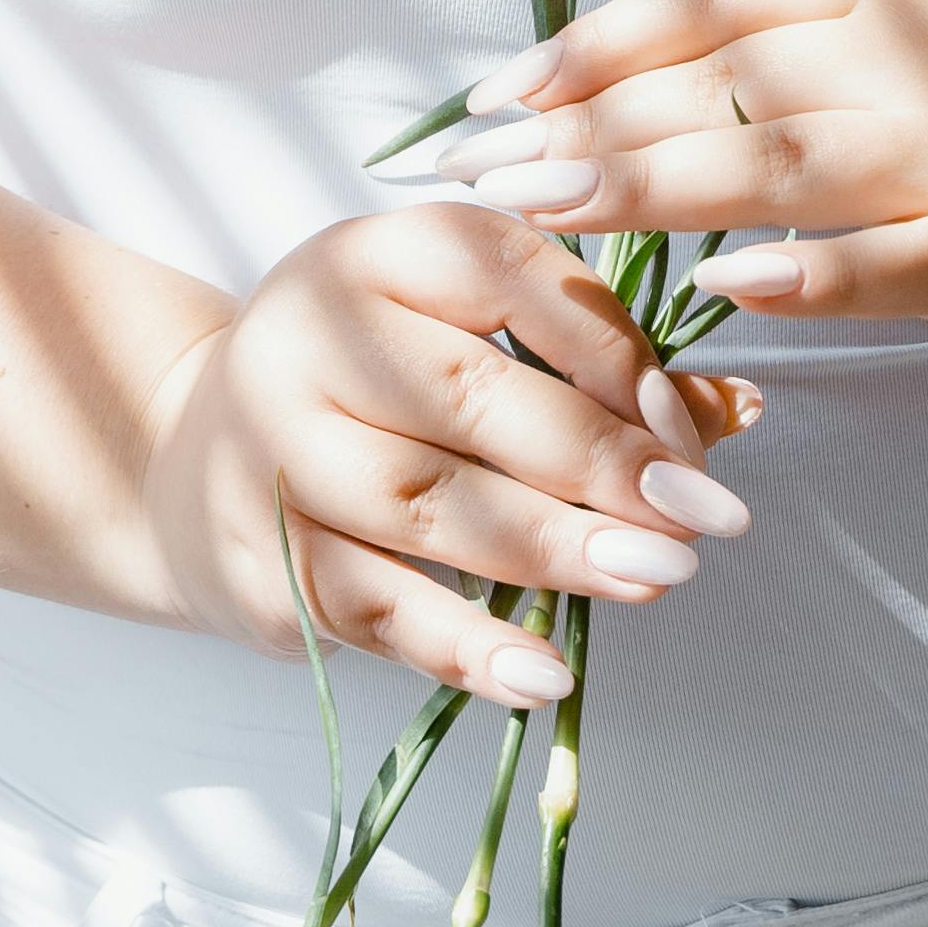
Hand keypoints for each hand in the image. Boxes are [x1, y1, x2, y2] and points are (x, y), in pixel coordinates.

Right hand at [138, 204, 767, 708]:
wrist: (191, 449)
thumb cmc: (374, 381)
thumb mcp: (466, 334)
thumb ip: (598, 363)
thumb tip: (736, 410)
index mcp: (376, 252)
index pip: (508, 277)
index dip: (611, 351)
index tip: (691, 426)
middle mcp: (310, 338)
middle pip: (470, 400)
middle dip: (600, 462)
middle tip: (700, 519)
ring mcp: (269, 451)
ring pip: (425, 505)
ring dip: (551, 549)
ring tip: (654, 578)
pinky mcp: (255, 560)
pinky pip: (374, 608)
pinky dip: (467, 646)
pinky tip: (546, 673)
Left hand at [439, 0, 927, 393]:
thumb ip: (805, 48)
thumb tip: (630, 67)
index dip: (596, 41)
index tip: (495, 93)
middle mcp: (922, 51)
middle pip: (718, 80)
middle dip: (581, 125)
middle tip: (470, 173)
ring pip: (777, 159)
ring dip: (648, 187)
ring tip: (545, 216)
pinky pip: (891, 260)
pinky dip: (810, 272)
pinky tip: (725, 290)